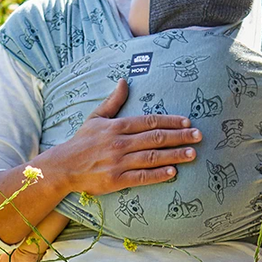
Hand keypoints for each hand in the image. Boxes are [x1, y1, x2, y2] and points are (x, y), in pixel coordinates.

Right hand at [51, 79, 202, 195]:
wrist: (63, 166)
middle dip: (180, 137)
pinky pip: (141, 177)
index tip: (187, 122)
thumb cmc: (82, 141)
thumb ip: (113, 101)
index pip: (150, 121)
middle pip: (156, 138)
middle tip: (198, 136)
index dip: (170, 121)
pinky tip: (173, 172)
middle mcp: (120, 143)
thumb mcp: (96, 117)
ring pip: (152, 157)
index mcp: (117, 126)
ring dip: (174, 155)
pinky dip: (158, 175)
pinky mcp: (116, 180)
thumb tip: (124, 81)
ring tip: (192, 154)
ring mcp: (118, 162)